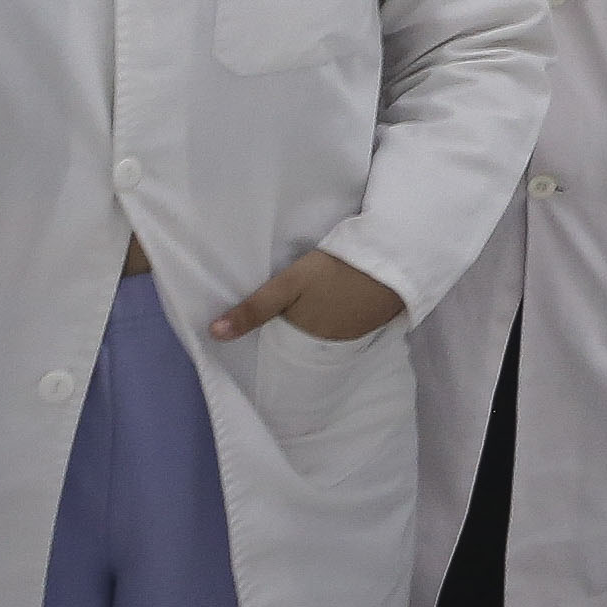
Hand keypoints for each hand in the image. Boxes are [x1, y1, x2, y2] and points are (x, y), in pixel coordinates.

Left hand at [213, 248, 403, 343]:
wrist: (394, 260)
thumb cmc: (335, 271)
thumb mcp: (289, 284)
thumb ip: (255, 309)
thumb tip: (213, 334)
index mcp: (308, 337)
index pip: (283, 346)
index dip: (273, 339)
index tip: (263, 334)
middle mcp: (331, 344)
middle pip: (305, 343)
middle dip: (294, 335)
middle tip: (285, 317)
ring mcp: (355, 333)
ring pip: (325, 335)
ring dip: (316, 327)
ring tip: (308, 310)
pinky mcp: (374, 319)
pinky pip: (346, 327)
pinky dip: (337, 320)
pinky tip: (335, 304)